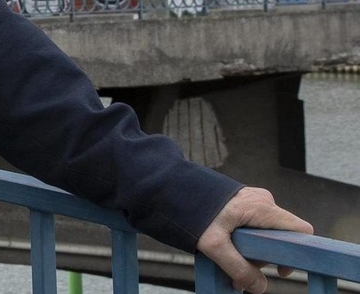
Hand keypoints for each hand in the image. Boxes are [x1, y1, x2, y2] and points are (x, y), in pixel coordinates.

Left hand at [196, 186, 313, 292]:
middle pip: (280, 237)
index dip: (298, 252)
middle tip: (242, 269)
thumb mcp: (214, 244)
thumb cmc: (191, 209)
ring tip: (226, 260)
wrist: (170, 187)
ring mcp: (251, 201)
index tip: (280, 269)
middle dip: (264, 258)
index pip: (301, 230)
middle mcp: (262, 201)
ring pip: (264, 234)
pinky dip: (242, 241)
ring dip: (250, 252)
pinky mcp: (240, 203)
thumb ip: (238, 268)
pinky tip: (224, 249)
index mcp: (263, 207)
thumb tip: (259, 287)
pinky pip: (251, 227)